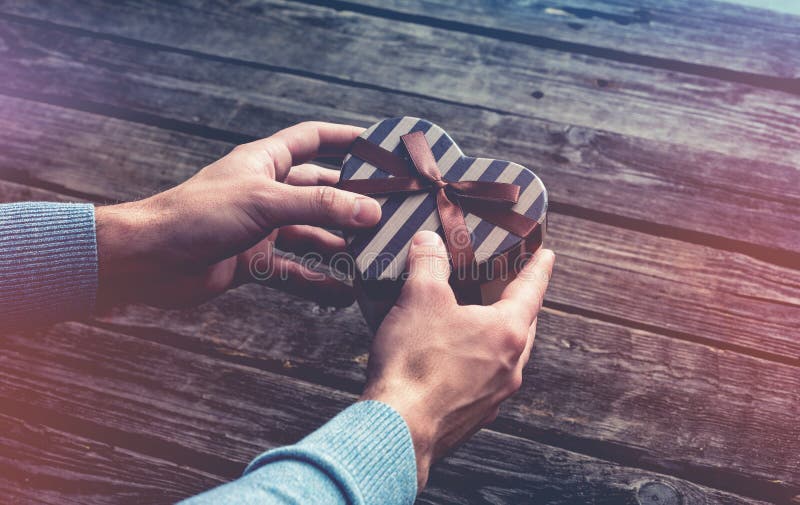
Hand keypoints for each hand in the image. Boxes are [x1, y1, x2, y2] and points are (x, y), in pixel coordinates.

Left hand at [95, 122, 380, 308]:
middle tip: (389, 212)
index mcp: (265, 162)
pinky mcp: (255, 261)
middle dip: (352, 201)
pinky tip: (342, 291)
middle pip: (320, 191)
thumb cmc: (196, 215)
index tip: (378, 145)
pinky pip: (295, 271)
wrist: (149, 261)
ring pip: (312, 233)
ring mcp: (262, 228)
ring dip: (340, 244)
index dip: (345, 139)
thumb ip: (319, 206)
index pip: (313, 139)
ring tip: (373, 253)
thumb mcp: (265, 202)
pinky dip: (318, 280)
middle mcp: (267, 192)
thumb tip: (370, 211)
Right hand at [361, 230, 554, 490]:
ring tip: (475, 323)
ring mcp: (494, 396)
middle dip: (517, 305)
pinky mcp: (472, 417)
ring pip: (504, 357)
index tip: (547, 255)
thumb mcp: (419, 297)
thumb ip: (428, 262)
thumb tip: (428, 241)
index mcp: (507, 331)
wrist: (399, 429)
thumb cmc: (415, 362)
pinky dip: (473, 364)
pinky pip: (481, 381)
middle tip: (509, 287)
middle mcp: (510, 366)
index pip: (531, 290)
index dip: (538, 268)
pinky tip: (449, 361)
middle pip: (523, 326)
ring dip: (494, 337)